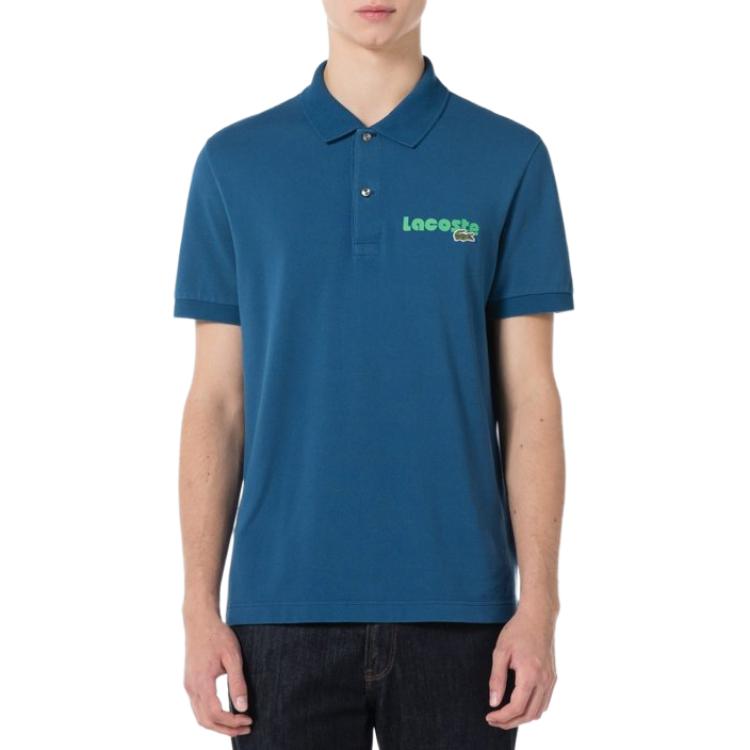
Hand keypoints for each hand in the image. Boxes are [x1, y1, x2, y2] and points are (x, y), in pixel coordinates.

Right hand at [183, 611, 252, 737]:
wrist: (200, 621)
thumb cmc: (218, 635)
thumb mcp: (233, 656)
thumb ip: (237, 682)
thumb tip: (242, 707)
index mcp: (202, 682)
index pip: (216, 714)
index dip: (232, 721)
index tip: (248, 720)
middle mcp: (191, 687)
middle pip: (205, 721)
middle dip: (226, 729)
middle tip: (246, 727)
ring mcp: (188, 685)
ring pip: (199, 716)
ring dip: (217, 725)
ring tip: (237, 724)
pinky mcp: (189, 682)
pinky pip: (197, 707)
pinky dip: (210, 716)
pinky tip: (225, 713)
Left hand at [486, 604, 557, 729]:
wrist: (538, 616)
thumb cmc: (517, 631)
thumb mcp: (501, 651)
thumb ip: (496, 678)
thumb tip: (493, 702)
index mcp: (530, 675)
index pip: (516, 707)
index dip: (502, 717)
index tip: (489, 717)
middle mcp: (544, 681)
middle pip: (529, 714)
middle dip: (510, 722)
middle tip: (494, 720)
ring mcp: (551, 679)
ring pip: (539, 711)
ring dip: (522, 718)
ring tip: (505, 716)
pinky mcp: (553, 676)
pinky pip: (545, 701)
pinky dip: (533, 709)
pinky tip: (521, 706)